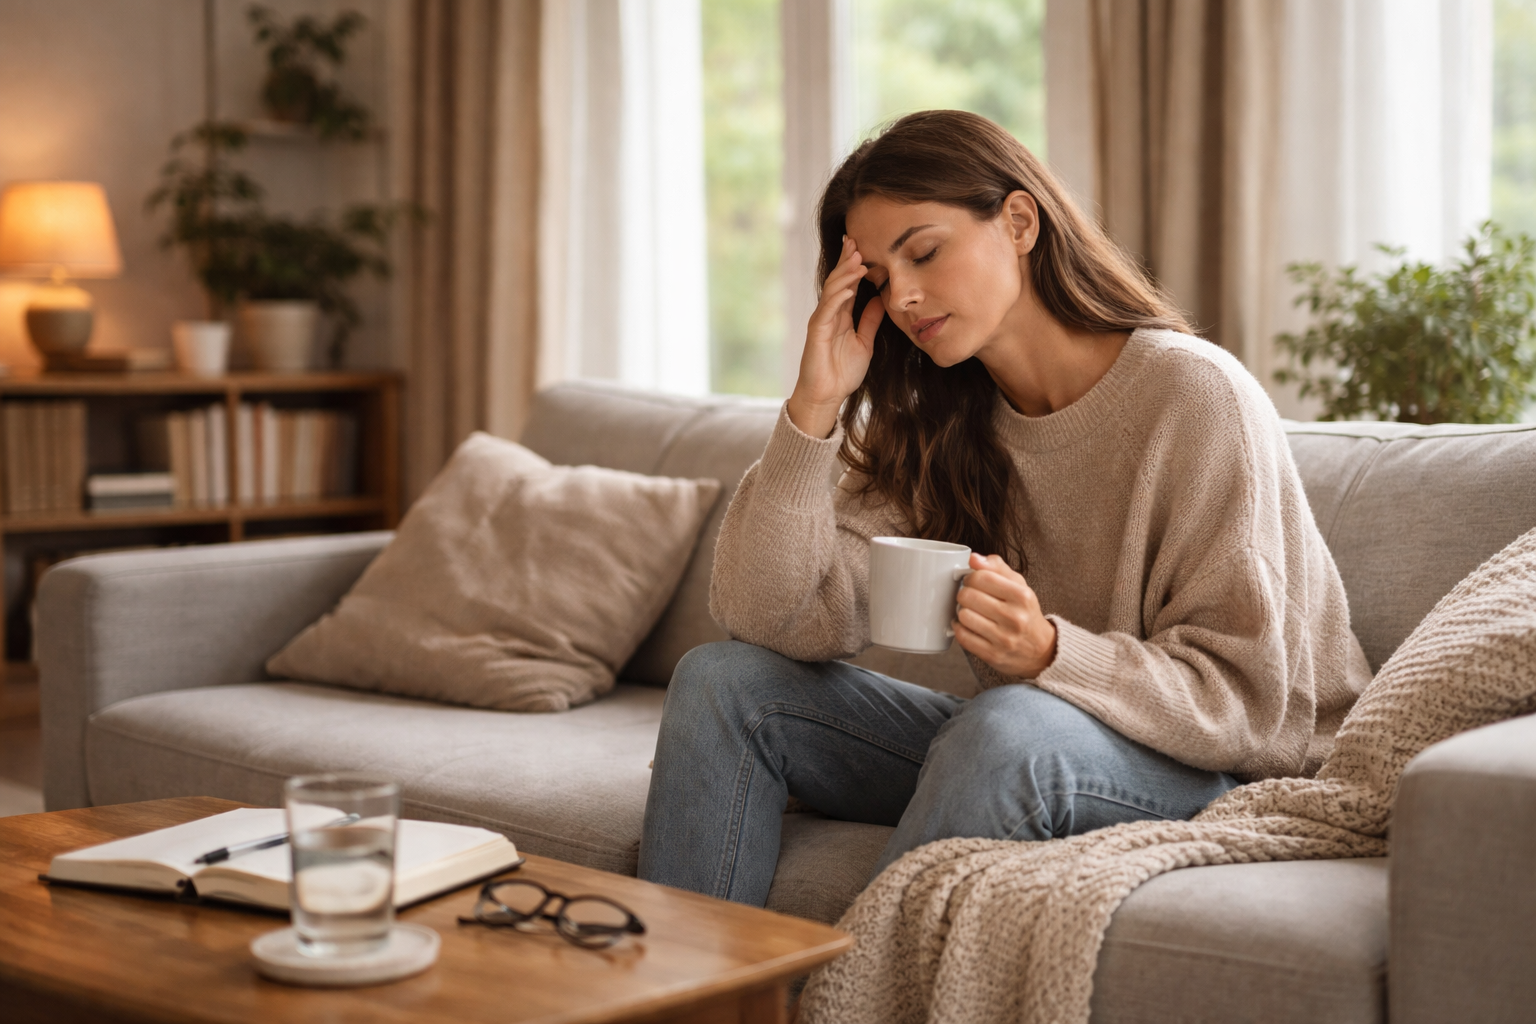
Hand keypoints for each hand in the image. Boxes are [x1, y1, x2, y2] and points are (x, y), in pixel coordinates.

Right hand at [785, 235, 885, 438]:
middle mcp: (830, 314)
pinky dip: (838, 296)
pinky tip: (849, 286)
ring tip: (857, 258)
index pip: (848, 284)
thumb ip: (870, 320)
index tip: (864, 247)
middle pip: (838, 280)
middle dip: (847, 260)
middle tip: (857, 240)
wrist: (827, 395)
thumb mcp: (865, 342)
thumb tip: (880, 299)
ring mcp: (822, 321)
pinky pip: (827, 309)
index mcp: (841, 315)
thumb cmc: (843, 372)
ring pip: (832, 290)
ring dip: (845, 274)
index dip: (855, 265)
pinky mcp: (817, 332)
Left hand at [953, 553, 1057, 677]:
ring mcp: (1004, 639)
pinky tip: (966, 626)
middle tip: (969, 597)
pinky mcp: (993, 655)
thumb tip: (973, 558)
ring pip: (963, 616)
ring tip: (969, 611)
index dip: (970, 577)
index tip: (972, 581)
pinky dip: (959, 629)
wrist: (1041, 650)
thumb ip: (997, 567)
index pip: (982, 577)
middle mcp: (1015, 618)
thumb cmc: (1026, 613)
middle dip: (964, 594)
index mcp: (1022, 596)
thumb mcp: (1019, 585)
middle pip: (968, 596)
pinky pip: (963, 637)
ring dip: (961, 612)